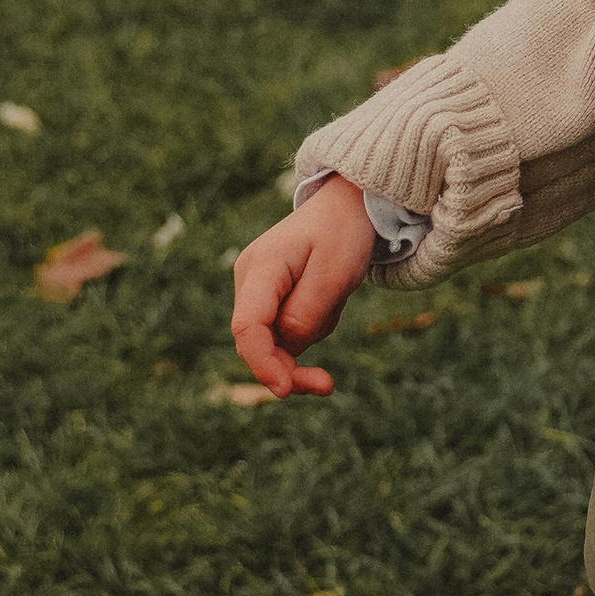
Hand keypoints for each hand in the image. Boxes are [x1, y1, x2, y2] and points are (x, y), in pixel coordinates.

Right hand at [230, 176, 382, 398]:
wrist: (347, 206)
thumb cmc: (342, 233)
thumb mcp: (335, 273)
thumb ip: (307, 314)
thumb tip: (286, 347)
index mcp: (261, 266)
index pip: (247, 326)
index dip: (262, 363)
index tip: (285, 389)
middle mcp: (249, 280)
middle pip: (257, 341)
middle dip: (289, 366)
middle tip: (327, 385)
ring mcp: (257, 290)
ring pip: (275, 339)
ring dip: (309, 335)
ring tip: (336, 298)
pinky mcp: (269, 298)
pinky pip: (286, 331)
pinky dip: (311, 327)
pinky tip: (329, 301)